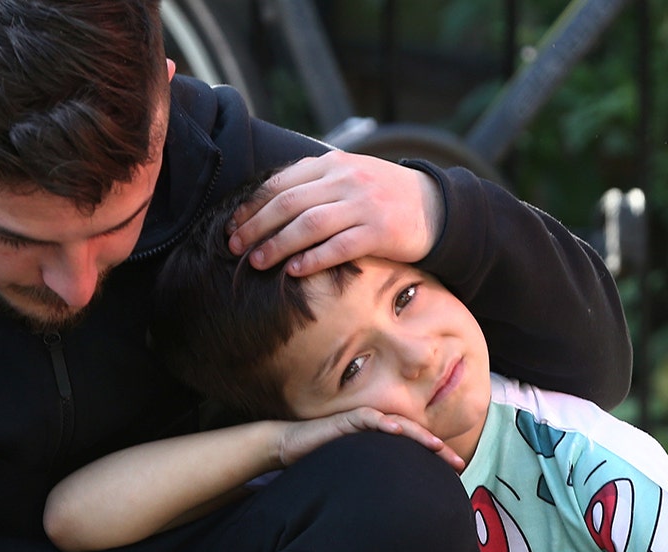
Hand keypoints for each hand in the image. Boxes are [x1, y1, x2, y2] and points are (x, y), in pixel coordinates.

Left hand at [227, 151, 443, 276]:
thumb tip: (268, 203)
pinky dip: (314, 258)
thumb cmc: (383, 196)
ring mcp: (363, 204)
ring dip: (278, 244)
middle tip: (234, 247)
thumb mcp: (349, 176)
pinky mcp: (380, 231)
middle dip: (256, 226)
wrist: (436, 206)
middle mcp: (346, 179)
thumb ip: (315, 183)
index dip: (252, 205)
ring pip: (309, 224)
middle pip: (289, 203)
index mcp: (333, 164)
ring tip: (257, 262)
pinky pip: (340, 246)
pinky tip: (295, 271)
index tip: (232, 225)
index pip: (282, 182)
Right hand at [274, 407, 463, 470]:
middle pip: (415, 435)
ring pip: (397, 423)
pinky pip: (367, 417)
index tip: (457, 473)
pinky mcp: (345, 419)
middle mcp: (378, 428)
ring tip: (436, 445)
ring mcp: (363, 421)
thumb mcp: (356, 474)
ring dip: (418, 434)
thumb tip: (396, 508)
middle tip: (457, 463)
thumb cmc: (323, 461)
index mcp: (383, 442)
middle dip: (437, 448)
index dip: (437, 458)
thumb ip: (376, 482)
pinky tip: (396, 430)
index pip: (416, 447)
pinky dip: (382, 423)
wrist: (291, 446)